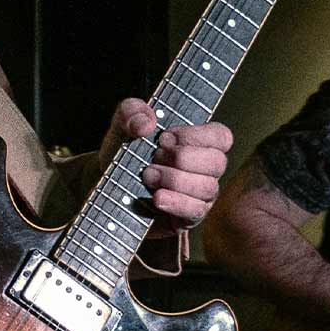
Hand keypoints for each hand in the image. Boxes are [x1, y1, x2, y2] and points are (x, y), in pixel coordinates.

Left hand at [97, 99, 232, 234]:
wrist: (108, 187)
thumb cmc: (124, 152)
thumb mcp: (123, 125)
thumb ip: (132, 112)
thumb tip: (147, 123)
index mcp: (199, 143)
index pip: (222, 137)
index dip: (195, 136)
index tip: (164, 138)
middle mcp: (205, 169)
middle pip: (217, 162)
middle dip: (182, 158)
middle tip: (154, 157)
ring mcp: (200, 196)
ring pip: (207, 188)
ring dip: (175, 180)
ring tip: (147, 176)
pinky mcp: (188, 218)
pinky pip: (195, 211)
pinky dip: (176, 203)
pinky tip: (157, 198)